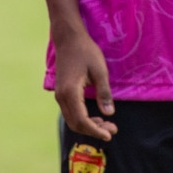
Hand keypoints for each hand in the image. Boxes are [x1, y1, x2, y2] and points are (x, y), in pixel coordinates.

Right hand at [52, 23, 116, 141]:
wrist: (69, 38)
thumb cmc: (86, 52)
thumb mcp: (100, 71)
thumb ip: (104, 93)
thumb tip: (109, 114)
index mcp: (70, 92)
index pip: (82, 120)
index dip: (96, 130)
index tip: (110, 134)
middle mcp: (61, 97)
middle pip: (76, 123)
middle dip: (94, 130)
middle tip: (112, 129)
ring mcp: (59, 95)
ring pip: (72, 119)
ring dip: (89, 125)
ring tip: (107, 124)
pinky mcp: (61, 93)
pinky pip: (71, 112)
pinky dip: (83, 118)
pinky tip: (96, 116)